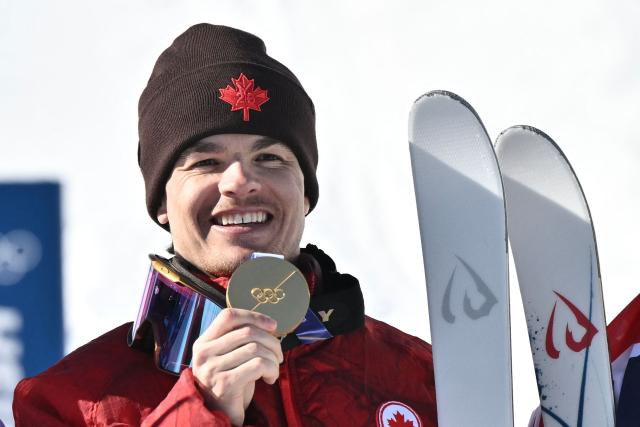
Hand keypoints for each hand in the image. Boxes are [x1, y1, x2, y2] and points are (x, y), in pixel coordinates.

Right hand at [191, 308, 282, 425]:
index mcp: (203, 342)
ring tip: (274, 369)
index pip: (228, 316)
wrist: (219, 416)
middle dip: (271, 341)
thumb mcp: (228, 357)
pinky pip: (258, 365)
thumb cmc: (229, 383)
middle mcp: (204, 353)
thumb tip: (269, 325)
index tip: (272, 325)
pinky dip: (271, 370)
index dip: (253, 316)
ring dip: (273, 358)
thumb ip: (238, 340)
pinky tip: (270, 379)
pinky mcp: (225, 384)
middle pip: (247, 332)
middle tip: (279, 355)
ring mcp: (212, 369)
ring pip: (255, 348)